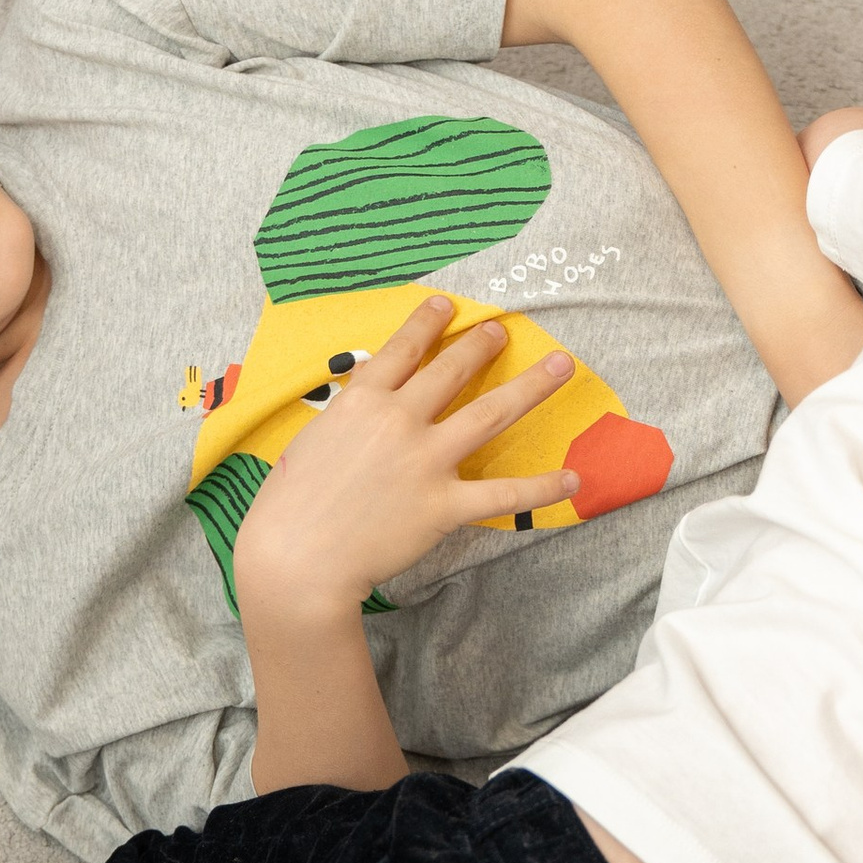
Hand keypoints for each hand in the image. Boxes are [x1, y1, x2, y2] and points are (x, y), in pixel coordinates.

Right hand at [230, 295, 576, 626]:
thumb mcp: (311, 440)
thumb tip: (368, 406)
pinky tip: (573, 478)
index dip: (427, 323)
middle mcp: (399, 421)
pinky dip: (543, 488)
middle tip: (502, 330)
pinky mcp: (444, 505)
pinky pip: (505, 494)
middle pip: (451, 370)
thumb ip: (348, 418)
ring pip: (490, 413)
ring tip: (559, 365)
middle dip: (481, 345)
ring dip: (529, 386)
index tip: (446, 306)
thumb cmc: (289, 504)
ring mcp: (426, 461)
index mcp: (361, 402)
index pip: (403, 348)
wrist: (298, 557)